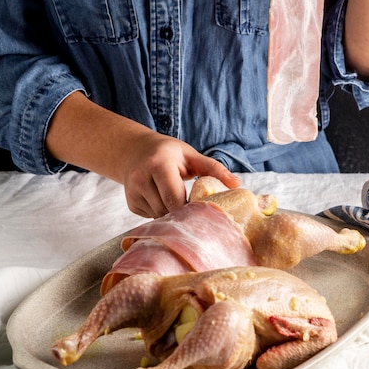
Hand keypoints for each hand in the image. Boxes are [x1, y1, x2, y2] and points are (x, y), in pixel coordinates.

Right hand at [120, 130, 239, 218]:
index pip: (174, 198)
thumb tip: (237, 183)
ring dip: (172, 215)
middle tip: (198, 214)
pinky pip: (151, 218)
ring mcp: (133, 192)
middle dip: (183, 214)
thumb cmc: (169, 153)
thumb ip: (214, 168)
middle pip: (167, 210)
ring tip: (180, 204)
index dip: (190, 210)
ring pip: (159, 217)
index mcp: (158, 164)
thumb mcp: (191, 156)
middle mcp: (141, 178)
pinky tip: (165, 202)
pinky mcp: (131, 203)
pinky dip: (161, 214)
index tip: (204, 214)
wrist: (135, 151)